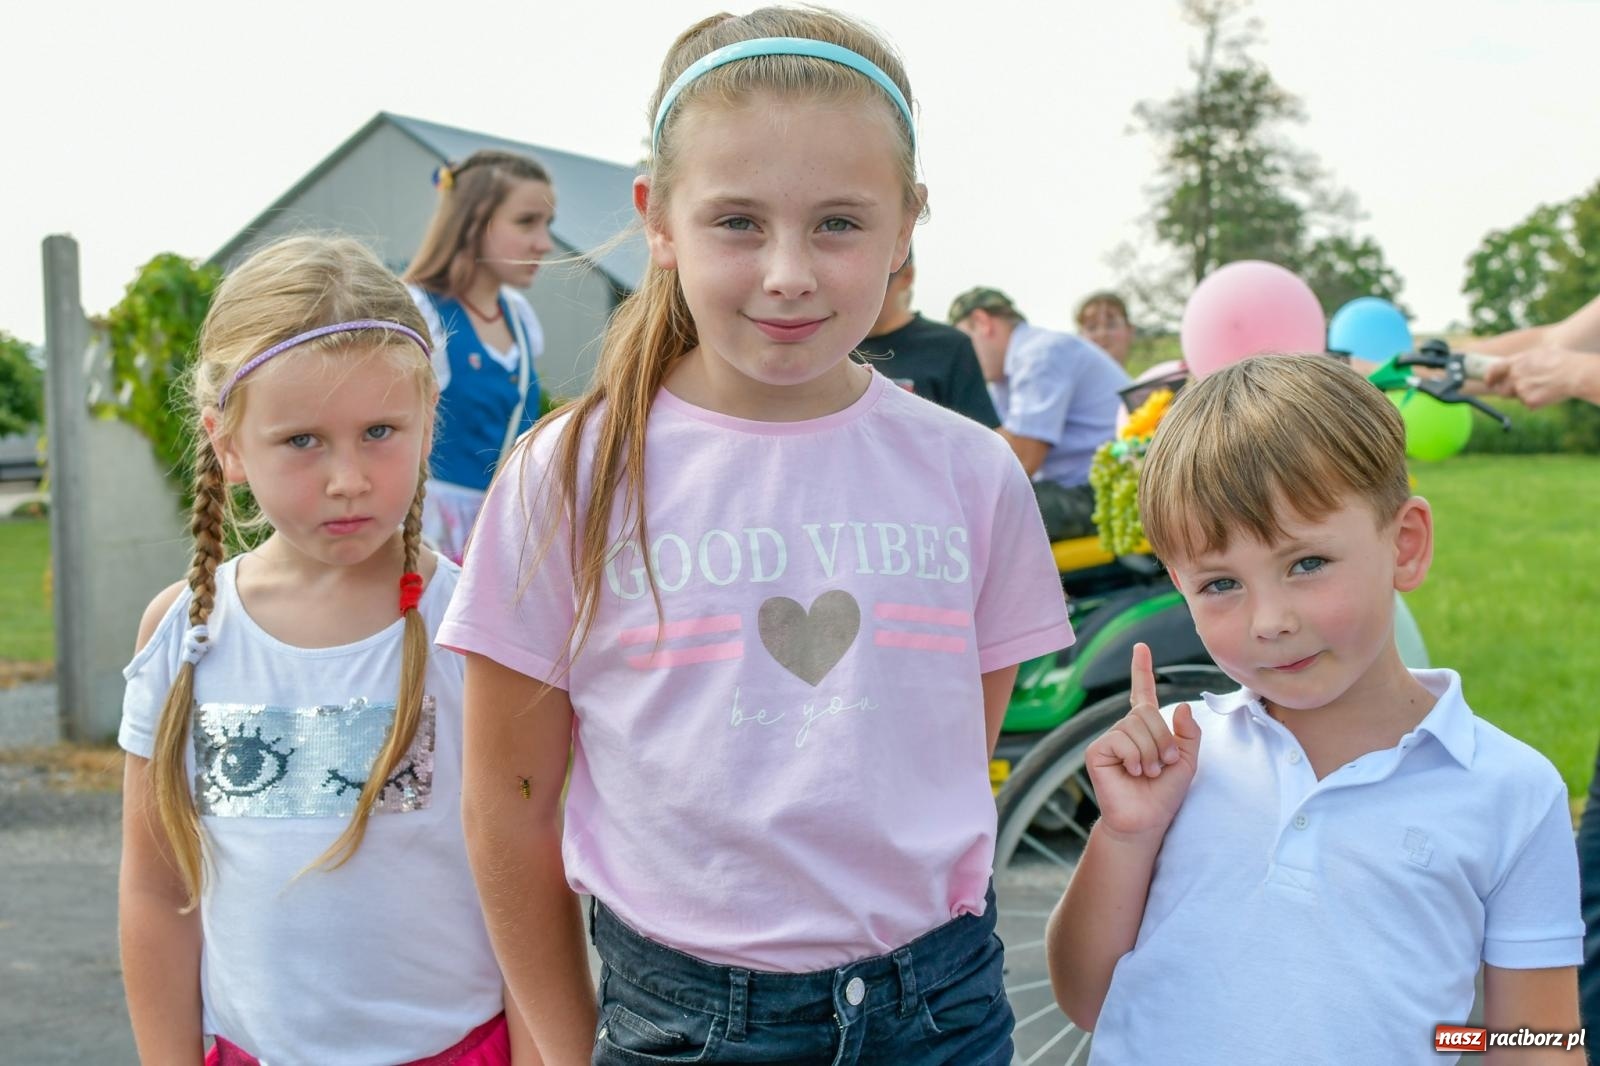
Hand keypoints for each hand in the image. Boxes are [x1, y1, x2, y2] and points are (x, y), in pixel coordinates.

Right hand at [1085, 642, 1200, 838]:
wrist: (1146, 821)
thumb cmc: (1164, 795)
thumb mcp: (1187, 762)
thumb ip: (1189, 734)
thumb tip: (1182, 706)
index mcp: (1146, 728)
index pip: (1143, 692)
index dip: (1142, 669)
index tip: (1140, 647)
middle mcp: (1125, 729)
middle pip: (1148, 712)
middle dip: (1164, 740)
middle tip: (1162, 766)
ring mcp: (1110, 739)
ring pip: (1136, 726)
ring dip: (1151, 753)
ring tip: (1147, 773)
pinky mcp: (1097, 751)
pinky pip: (1121, 740)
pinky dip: (1135, 758)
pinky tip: (1132, 773)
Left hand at [1485, 345, 1597, 407]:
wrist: (1574, 373)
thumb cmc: (1563, 360)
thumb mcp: (1542, 352)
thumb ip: (1527, 359)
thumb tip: (1523, 360)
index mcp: (1516, 362)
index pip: (1493, 370)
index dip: (1489, 377)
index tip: (1489, 382)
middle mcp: (1514, 376)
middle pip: (1502, 389)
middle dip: (1509, 391)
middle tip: (1524, 388)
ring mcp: (1521, 389)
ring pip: (1517, 397)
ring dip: (1525, 395)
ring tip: (1542, 387)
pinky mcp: (1529, 401)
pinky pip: (1529, 404)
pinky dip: (1538, 402)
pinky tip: (1549, 394)